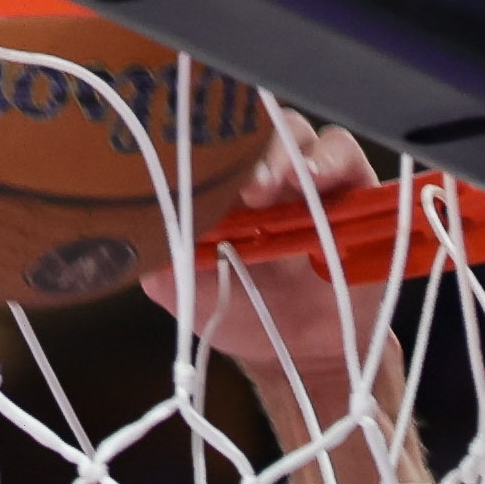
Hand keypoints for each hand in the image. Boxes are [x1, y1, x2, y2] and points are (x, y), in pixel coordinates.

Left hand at [147, 114, 412, 483]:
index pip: (210, 142)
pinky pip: (346, 154)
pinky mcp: (352, 190)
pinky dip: (333, 159)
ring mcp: (308, 179)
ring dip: (287, 152)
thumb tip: (132, 228)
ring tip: (281, 185)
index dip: (205, 144)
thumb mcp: (187, 293)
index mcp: (221, 189)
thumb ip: (161, 259)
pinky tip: (318, 179)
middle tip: (249, 186)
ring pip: (297, 133)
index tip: (201, 171)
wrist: (300, 357)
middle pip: (253, 126)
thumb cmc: (242, 316)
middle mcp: (263, 173)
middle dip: (250, 148)